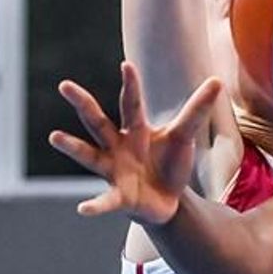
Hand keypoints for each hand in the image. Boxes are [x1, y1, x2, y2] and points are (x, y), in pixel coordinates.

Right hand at [49, 62, 222, 223]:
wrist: (167, 201)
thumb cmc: (169, 162)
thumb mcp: (183, 135)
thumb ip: (196, 111)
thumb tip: (217, 80)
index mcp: (135, 130)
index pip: (131, 104)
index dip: (131, 85)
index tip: (127, 64)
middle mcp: (118, 146)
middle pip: (97, 121)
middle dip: (82, 103)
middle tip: (65, 85)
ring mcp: (114, 171)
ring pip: (89, 155)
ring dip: (72, 147)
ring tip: (55, 136)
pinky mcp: (120, 197)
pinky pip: (105, 201)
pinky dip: (95, 205)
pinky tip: (83, 209)